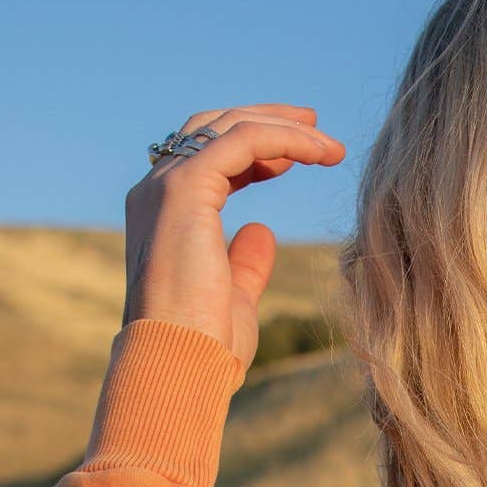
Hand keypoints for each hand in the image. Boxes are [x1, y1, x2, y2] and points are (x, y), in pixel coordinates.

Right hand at [120, 103, 346, 370]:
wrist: (177, 363)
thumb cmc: (205, 346)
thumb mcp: (233, 298)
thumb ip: (245, 263)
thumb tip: (263, 233)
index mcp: (163, 215)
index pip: (207, 162)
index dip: (255, 154)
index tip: (297, 158)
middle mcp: (157, 191)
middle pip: (214, 131)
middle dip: (267, 123)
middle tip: (315, 126)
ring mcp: (167, 186)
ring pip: (229, 127)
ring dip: (283, 128)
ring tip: (329, 143)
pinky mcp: (186, 188)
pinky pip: (243, 141)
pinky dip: (283, 139)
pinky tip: (320, 152)